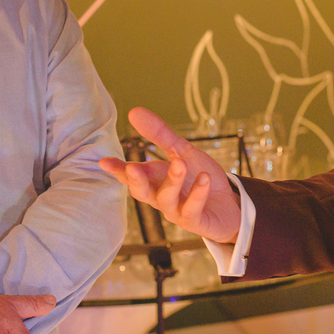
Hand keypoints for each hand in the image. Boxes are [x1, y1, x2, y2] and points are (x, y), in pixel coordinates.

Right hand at [99, 107, 241, 243]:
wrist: (229, 204)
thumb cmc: (199, 178)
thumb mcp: (182, 151)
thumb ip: (159, 134)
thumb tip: (133, 111)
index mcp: (155, 179)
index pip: (132, 175)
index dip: (118, 170)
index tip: (104, 162)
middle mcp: (161, 197)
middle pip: (142, 192)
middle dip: (136, 182)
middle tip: (133, 168)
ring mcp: (177, 211)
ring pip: (166, 200)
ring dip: (172, 181)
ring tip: (180, 164)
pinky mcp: (196, 221)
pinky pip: (192, 209)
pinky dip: (198, 193)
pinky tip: (204, 178)